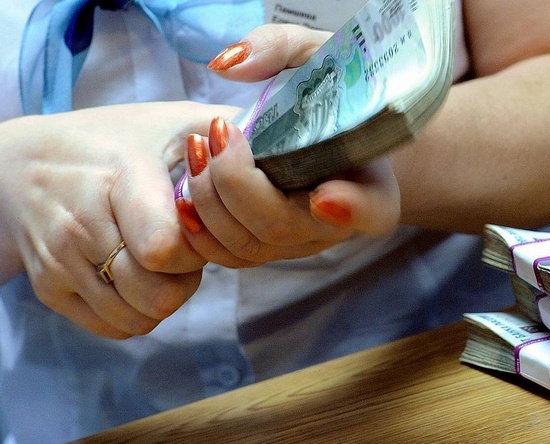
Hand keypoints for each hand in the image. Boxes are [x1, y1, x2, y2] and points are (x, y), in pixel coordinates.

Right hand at [0, 101, 236, 337]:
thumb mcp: (169, 120)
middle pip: (159, 294)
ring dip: (165, 296)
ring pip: (139, 318)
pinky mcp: (49, 290)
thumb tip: (283, 137)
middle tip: (184, 246)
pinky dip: (137, 311)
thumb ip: (226, 129)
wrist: (21, 164)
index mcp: (118, 180)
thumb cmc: (111, 141)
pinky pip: (113, 328)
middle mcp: (82, 225)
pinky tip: (138, 275)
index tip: (198, 224)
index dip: (199, 246)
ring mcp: (60, 263)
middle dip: (186, 277)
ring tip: (160, 258)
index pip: (166, 249)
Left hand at [175, 25, 401, 266]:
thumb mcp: (320, 55)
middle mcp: (336, 225)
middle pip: (284, 228)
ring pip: (248, 247)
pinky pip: (228, 256)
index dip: (351, 209)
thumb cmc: (331, 94)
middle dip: (237, 185)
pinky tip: (183, 193)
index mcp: (372, 184)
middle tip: (218, 133)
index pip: (372, 210)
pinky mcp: (265, 247)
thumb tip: (229, 64)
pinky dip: (199, 230)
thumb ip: (282, 47)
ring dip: (209, 202)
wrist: (329, 129)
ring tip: (197, 150)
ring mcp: (297, 243)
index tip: (324, 197)